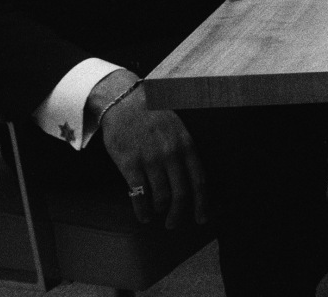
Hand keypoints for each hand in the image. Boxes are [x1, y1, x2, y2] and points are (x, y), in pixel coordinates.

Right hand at [95, 71, 208, 228]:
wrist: (124, 102)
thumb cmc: (153, 116)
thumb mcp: (178, 128)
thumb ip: (185, 151)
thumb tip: (193, 179)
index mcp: (187, 145)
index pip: (200, 180)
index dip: (202, 203)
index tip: (201, 218)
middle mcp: (172, 153)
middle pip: (182, 193)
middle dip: (179, 214)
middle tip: (173, 224)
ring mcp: (151, 159)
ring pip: (161, 196)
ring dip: (159, 211)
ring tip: (156, 215)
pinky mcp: (130, 164)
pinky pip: (139, 194)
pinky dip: (142, 209)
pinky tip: (143, 216)